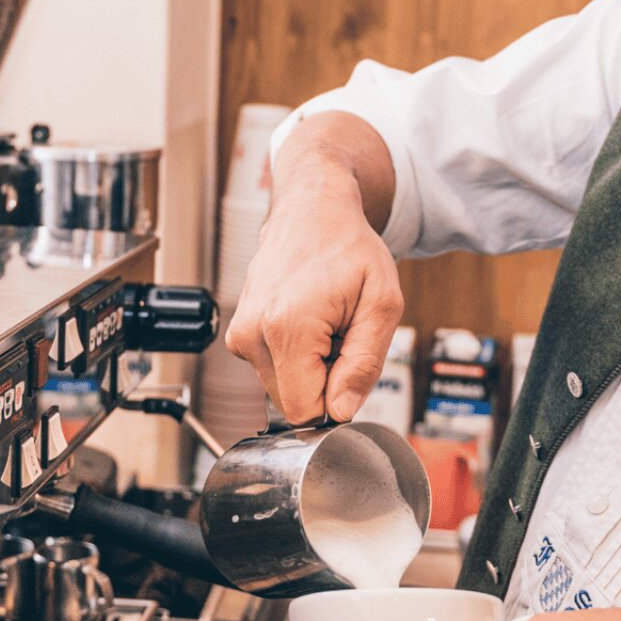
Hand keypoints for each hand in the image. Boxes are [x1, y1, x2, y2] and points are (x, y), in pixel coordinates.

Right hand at [222, 175, 403, 423]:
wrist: (312, 209)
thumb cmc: (348, 247)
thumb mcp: (381, 303)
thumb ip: (364, 364)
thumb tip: (340, 411)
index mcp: (286, 328)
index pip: (305, 410)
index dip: (336, 398)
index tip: (350, 359)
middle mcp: (252, 334)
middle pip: (292, 402)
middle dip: (324, 381)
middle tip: (340, 334)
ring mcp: (240, 334)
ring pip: (282, 388)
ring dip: (311, 367)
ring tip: (325, 322)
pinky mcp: (238, 334)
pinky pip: (272, 369)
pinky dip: (295, 355)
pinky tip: (308, 320)